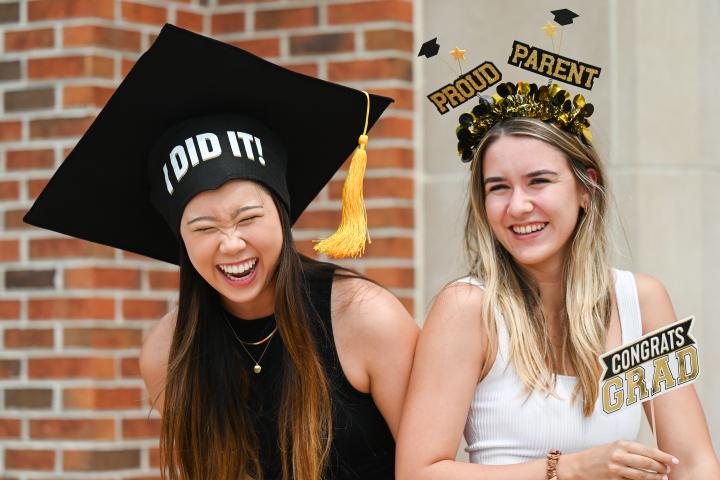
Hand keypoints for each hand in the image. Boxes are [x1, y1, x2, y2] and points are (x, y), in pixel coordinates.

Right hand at [558, 440, 678, 479]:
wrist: (579, 465)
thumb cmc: (598, 456)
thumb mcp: (614, 447)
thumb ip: (632, 450)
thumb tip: (653, 457)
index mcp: (621, 444)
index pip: (648, 450)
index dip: (663, 456)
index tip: (674, 460)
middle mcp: (619, 455)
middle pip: (647, 462)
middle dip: (661, 467)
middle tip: (668, 470)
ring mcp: (616, 469)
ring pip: (642, 475)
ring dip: (655, 477)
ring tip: (663, 478)